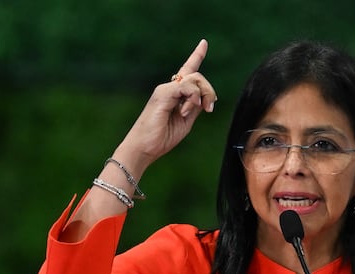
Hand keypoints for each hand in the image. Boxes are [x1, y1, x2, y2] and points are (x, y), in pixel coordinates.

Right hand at [114, 39, 217, 175]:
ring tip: (198, 111)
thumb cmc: (162, 137)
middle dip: (210, 91)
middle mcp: (169, 88)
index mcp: (175, 94)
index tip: (204, 43)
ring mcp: (165, 90)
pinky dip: (193, 97)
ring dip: (203, 95)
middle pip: (197, 76)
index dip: (196, 56)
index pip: (187, 70)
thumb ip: (194, 107)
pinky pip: (186, 86)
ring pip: (194, 79)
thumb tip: (204, 98)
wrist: (144, 148)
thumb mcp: (186, 122)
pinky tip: (187, 110)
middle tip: (209, 109)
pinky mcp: (163, 94)